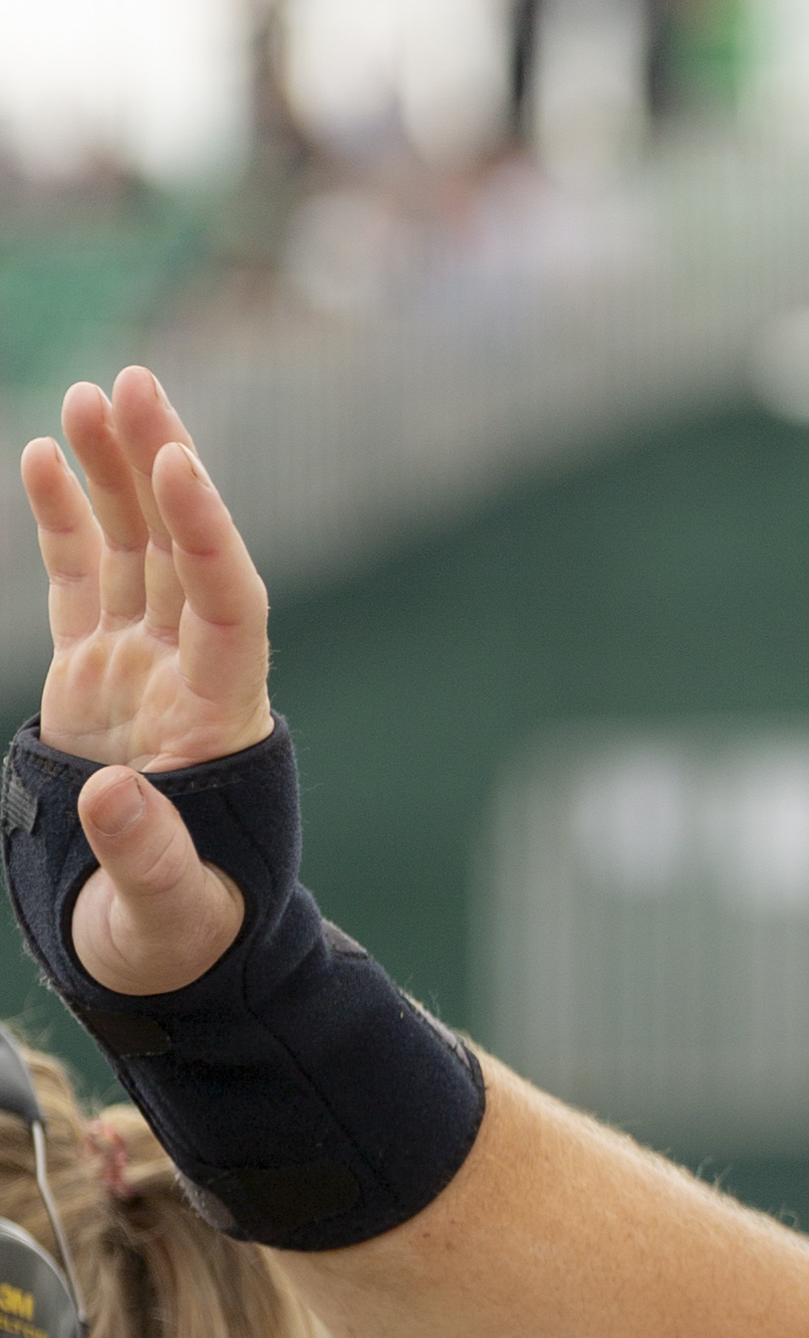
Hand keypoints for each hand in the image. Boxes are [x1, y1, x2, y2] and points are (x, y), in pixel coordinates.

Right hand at [17, 367, 271, 995]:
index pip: (230, 604)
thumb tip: (117, 794)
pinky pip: (85, 580)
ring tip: (92, 392)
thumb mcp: (164, 915)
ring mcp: (143, 670)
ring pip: (135, 551)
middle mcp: (191, 678)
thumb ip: (147, 856)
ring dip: (117, 473)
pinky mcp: (97, 677)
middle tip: (135, 385)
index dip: (209, 533)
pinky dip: (69, 520)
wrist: (165, 951)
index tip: (180, 466)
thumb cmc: (179, 940)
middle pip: (185, 551)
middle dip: (161, 467)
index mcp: (223, 721)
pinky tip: (49, 455)